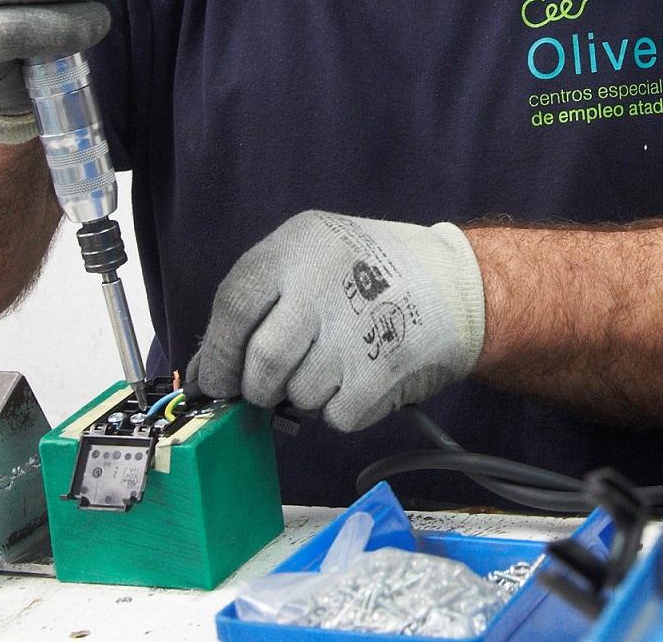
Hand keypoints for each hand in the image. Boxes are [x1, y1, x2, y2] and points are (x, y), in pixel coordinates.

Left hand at [187, 211, 486, 431]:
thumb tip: (205, 374)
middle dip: (260, 387)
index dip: (219, 354)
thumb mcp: (311, 257)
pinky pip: (337, 416)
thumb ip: (258, 306)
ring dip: (308, 395)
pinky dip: (343, 409)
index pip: (233, 306)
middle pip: (263, 360)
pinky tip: (363, 377)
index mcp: (297, 245)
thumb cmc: (372, 272)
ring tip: (337, 364)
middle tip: (271, 386)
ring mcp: (356, 326)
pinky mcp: (384, 368)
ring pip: (298, 394)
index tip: (215, 382)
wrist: (456, 282)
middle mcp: (324, 281)